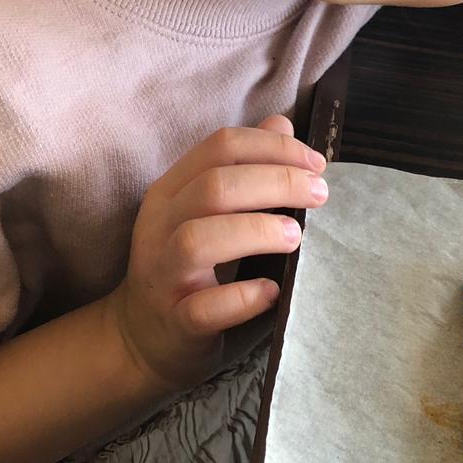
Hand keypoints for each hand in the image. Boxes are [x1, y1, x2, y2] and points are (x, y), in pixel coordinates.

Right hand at [106, 115, 327, 387]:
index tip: (317, 164)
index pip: (221, 146)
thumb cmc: (192, 269)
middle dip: (276, 182)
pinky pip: (204, 307)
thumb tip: (282, 124)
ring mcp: (164, 274)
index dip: (274, 147)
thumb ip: (243, 167)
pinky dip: (242, 298)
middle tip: (319, 195)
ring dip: (256, 231)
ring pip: (200, 240)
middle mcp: (161, 225)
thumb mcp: (209, 212)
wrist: (142, 338)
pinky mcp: (175, 320)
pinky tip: (272, 291)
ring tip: (295, 236)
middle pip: (215, 187)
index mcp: (173, 190)